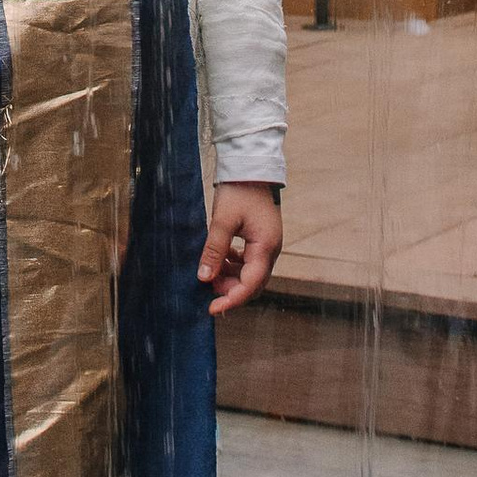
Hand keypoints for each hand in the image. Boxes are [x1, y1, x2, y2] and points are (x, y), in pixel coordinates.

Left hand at [200, 182, 281, 316]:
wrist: (250, 167)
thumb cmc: (239, 191)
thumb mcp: (223, 221)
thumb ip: (215, 250)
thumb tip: (204, 277)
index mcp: (266, 247)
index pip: (251, 284)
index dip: (232, 299)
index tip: (212, 308)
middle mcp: (271, 250)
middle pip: (253, 284)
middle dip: (230, 290)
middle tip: (207, 287)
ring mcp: (267, 245)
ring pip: (250, 274)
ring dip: (230, 278)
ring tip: (210, 271)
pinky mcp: (260, 240)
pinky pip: (248, 262)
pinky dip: (233, 265)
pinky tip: (220, 257)